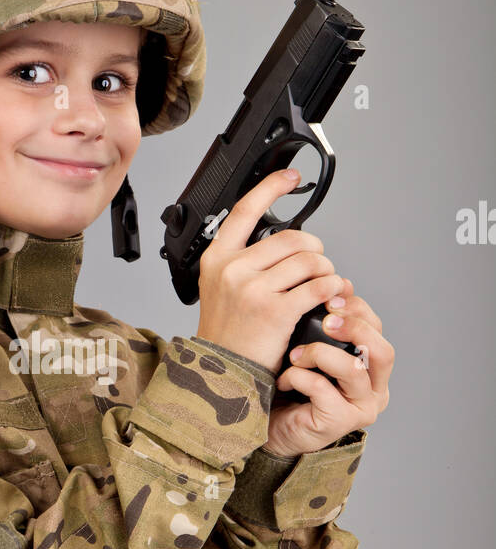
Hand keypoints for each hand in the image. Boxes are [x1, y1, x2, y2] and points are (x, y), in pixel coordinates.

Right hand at [195, 168, 346, 373]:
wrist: (220, 373)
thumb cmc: (226, 335)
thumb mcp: (220, 289)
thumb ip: (244, 262)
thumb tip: (286, 243)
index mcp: (217, 258)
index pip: (245, 209)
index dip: (271, 187)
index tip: (289, 176)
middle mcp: (232, 269)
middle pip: (290, 237)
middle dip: (314, 249)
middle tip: (318, 263)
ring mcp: (252, 289)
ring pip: (308, 260)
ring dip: (326, 270)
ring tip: (325, 283)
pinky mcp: (274, 310)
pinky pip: (317, 286)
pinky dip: (332, 288)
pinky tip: (331, 295)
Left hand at [264, 286, 393, 455]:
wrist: (266, 424)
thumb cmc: (289, 384)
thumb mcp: (310, 346)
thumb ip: (328, 322)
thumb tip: (340, 283)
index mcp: (372, 367)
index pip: (378, 329)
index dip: (357, 308)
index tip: (330, 296)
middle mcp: (375, 389)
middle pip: (383, 350)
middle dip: (354, 328)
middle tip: (325, 319)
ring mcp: (360, 408)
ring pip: (353, 369)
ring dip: (319, 354)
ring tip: (294, 355)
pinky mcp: (339, 423)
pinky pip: (323, 391)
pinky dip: (299, 378)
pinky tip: (284, 378)